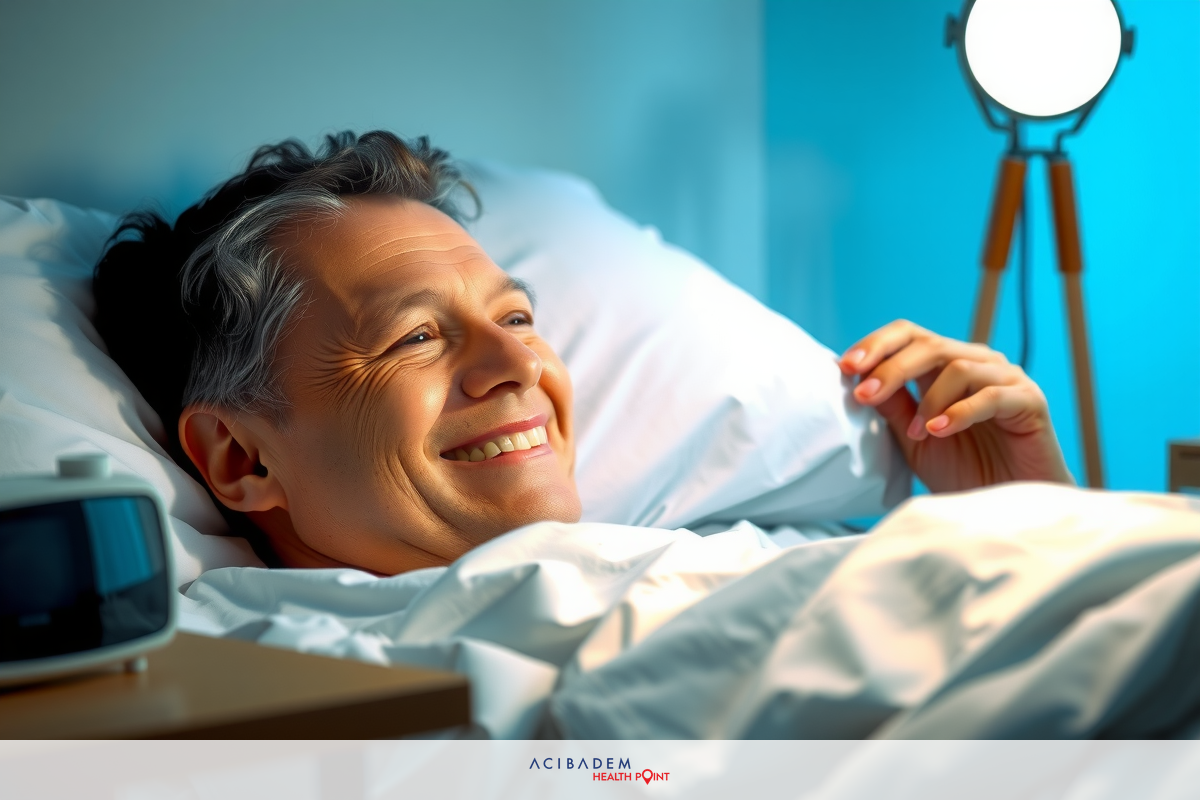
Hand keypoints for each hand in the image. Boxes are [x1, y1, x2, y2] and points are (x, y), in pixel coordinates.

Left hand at [839, 320, 1072, 491]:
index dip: (876, 345)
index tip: (845, 367)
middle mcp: (976, 363)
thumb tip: (857, 380)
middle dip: (890, 368)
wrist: (1008, 506)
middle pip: (929, 345)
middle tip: (864, 395)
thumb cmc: (964, 470)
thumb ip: (892, 407)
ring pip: (958, 367)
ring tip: (916, 433)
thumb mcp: (914, 439)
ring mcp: (1005, 379)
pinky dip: (959, 412)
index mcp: (945, 367)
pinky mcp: (1029, 400)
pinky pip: (991, 395)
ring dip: (928, 400)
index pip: (909, 336)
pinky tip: (938, 431)